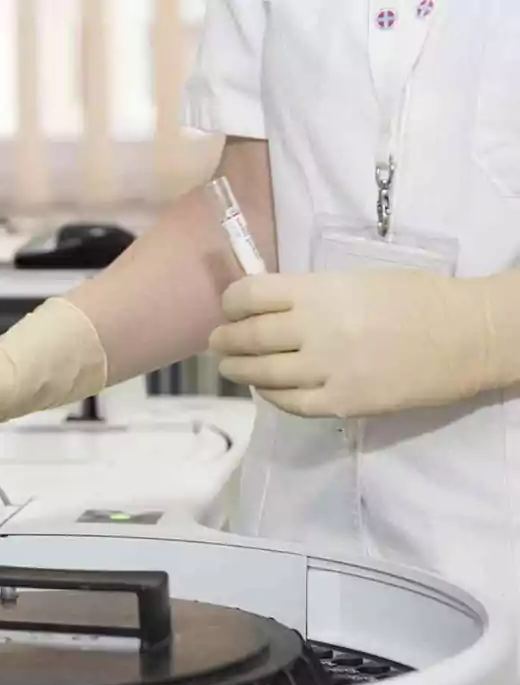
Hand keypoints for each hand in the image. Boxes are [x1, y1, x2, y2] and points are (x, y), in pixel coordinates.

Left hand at [209, 271, 491, 417]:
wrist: (467, 336)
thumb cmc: (416, 298)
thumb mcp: (356, 281)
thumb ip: (310, 295)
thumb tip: (267, 306)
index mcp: (319, 292)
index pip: (251, 295)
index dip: (231, 303)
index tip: (228, 308)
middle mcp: (315, 330)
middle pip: (248, 337)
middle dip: (225, 340)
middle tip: (218, 342)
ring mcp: (326, 370)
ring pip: (262, 373)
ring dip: (238, 369)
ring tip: (231, 366)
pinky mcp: (341, 402)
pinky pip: (290, 403)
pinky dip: (270, 394)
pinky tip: (266, 388)